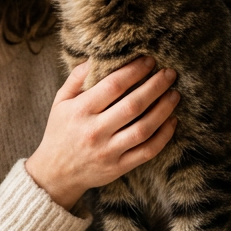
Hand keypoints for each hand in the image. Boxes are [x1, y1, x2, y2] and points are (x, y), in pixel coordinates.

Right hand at [26, 57, 179, 209]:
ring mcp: (108, 151)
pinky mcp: (118, 167)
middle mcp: (95, 131)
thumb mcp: (60, 102)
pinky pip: (147, 151)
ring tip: (175, 94)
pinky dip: (163, 136)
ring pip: (144, 128)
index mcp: (80, 111)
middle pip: (133, 105)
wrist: (55, 174)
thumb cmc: (60, 132)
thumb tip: (96, 56)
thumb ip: (77, 78)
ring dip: (163, 109)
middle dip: (155, 86)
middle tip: (169, 74)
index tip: (149, 60)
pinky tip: (172, 121)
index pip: (113, 86)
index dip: (134, 71)